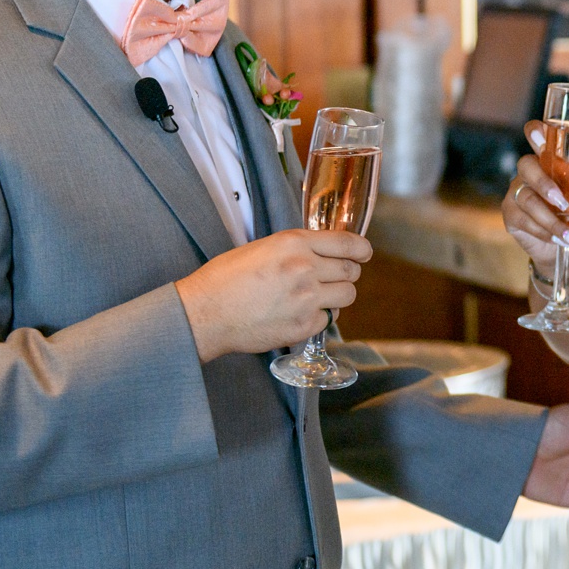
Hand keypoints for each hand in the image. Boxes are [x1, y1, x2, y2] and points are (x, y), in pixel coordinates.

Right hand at [174, 228, 370, 362]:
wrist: (204, 313)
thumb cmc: (225, 279)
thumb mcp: (263, 248)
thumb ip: (297, 249)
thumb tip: (323, 253)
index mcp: (295, 243)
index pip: (348, 243)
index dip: (361, 249)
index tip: (364, 254)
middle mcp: (305, 268)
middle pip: (351, 271)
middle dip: (346, 274)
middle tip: (332, 279)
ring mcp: (307, 298)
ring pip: (347, 296)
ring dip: (336, 296)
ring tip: (314, 298)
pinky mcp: (303, 325)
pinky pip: (327, 319)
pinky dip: (317, 318)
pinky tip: (295, 315)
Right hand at [502, 120, 568, 274]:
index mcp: (552, 161)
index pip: (538, 137)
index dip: (535, 131)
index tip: (537, 130)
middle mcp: (532, 172)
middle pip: (526, 165)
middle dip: (543, 183)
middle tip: (562, 202)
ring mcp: (518, 191)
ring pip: (526, 198)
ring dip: (549, 218)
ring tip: (568, 233)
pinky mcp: (510, 213)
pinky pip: (522, 218)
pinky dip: (542, 231)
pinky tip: (557, 239)